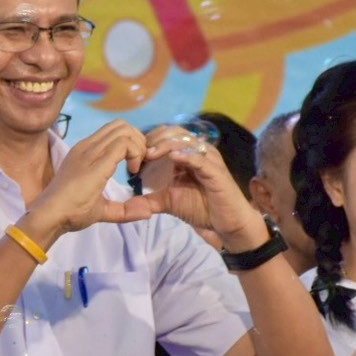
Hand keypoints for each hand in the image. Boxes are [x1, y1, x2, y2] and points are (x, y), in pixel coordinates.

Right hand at [29, 121, 154, 237]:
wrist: (49, 217)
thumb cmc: (70, 214)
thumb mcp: (102, 209)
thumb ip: (123, 209)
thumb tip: (147, 213)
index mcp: (85, 153)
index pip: (114, 131)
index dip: (132, 144)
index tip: (134, 167)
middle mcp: (87, 146)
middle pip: (121, 125)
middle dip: (138, 141)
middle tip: (138, 165)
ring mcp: (89, 151)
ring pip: (124, 130)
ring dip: (138, 146)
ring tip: (135, 168)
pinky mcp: (95, 161)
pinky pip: (123, 143)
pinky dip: (135, 153)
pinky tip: (132, 172)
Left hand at [136, 125, 260, 244]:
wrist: (227, 223)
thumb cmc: (201, 208)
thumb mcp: (169, 201)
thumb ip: (150, 199)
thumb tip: (127, 202)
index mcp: (188, 154)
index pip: (167, 134)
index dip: (150, 139)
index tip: (133, 151)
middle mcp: (200, 152)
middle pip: (176, 132)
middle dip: (155, 138)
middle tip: (140, 151)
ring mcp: (210, 160)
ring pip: (187, 142)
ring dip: (167, 145)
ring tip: (150, 153)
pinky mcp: (217, 173)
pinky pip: (201, 159)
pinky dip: (186, 156)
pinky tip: (172, 158)